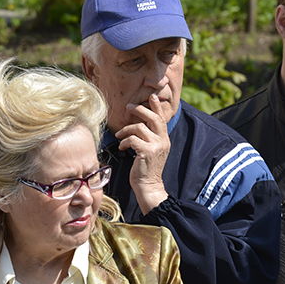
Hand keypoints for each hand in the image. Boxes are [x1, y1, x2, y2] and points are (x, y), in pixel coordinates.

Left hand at [115, 93, 169, 214]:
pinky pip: (133, 139)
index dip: (157, 106)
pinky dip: (125, 141)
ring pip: (139, 128)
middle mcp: (163, 141)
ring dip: (126, 130)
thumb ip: (149, 138)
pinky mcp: (147, 152)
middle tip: (129, 106)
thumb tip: (139, 125)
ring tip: (119, 135)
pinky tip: (122, 147)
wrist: (149, 187)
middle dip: (140, 110)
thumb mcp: (151, 151)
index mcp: (164, 140)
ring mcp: (156, 146)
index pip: (162, 118)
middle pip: (153, 118)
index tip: (151, 96)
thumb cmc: (146, 169)